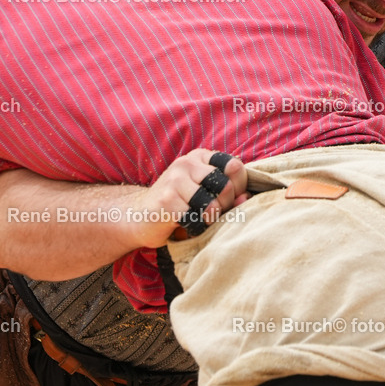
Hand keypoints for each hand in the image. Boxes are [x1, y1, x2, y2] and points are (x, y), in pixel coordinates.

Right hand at [128, 149, 247, 247]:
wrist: (138, 216)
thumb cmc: (178, 205)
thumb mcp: (204, 192)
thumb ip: (228, 193)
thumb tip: (246, 198)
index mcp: (199, 157)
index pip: (235, 166)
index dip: (239, 187)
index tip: (228, 199)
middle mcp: (186, 164)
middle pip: (226, 186)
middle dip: (225, 206)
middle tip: (212, 214)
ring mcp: (175, 181)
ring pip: (213, 205)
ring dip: (210, 220)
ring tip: (198, 219)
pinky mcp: (167, 201)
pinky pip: (196, 220)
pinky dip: (195, 229)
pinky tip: (185, 226)